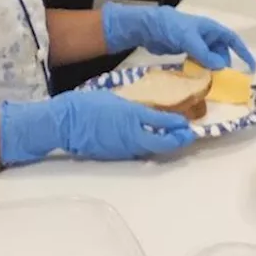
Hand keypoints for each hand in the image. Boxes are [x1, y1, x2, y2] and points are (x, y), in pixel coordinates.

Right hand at [0, 92, 195, 164]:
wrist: (65, 122)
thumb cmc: (90, 105)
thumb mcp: (118, 100)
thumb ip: (138, 109)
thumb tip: (154, 115)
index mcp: (132, 116)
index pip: (162, 124)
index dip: (177, 126)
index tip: (188, 125)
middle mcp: (130, 135)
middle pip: (161, 143)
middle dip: (178, 140)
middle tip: (189, 136)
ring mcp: (122, 148)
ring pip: (150, 150)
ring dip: (166, 145)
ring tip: (178, 139)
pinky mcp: (114, 155)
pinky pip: (136, 152)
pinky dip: (149, 148)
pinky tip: (155, 143)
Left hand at [101, 4, 255, 70]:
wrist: (148, 27)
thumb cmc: (171, 26)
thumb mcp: (189, 39)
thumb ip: (204, 53)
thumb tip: (221, 67)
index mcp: (211, 29)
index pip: (233, 40)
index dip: (243, 52)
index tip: (251, 67)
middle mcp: (207, 37)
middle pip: (222, 52)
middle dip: (223, 64)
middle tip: (221, 79)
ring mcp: (197, 44)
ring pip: (210, 59)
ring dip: (211, 69)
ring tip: (209, 81)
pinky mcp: (186, 52)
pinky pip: (199, 62)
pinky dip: (200, 70)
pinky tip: (197, 78)